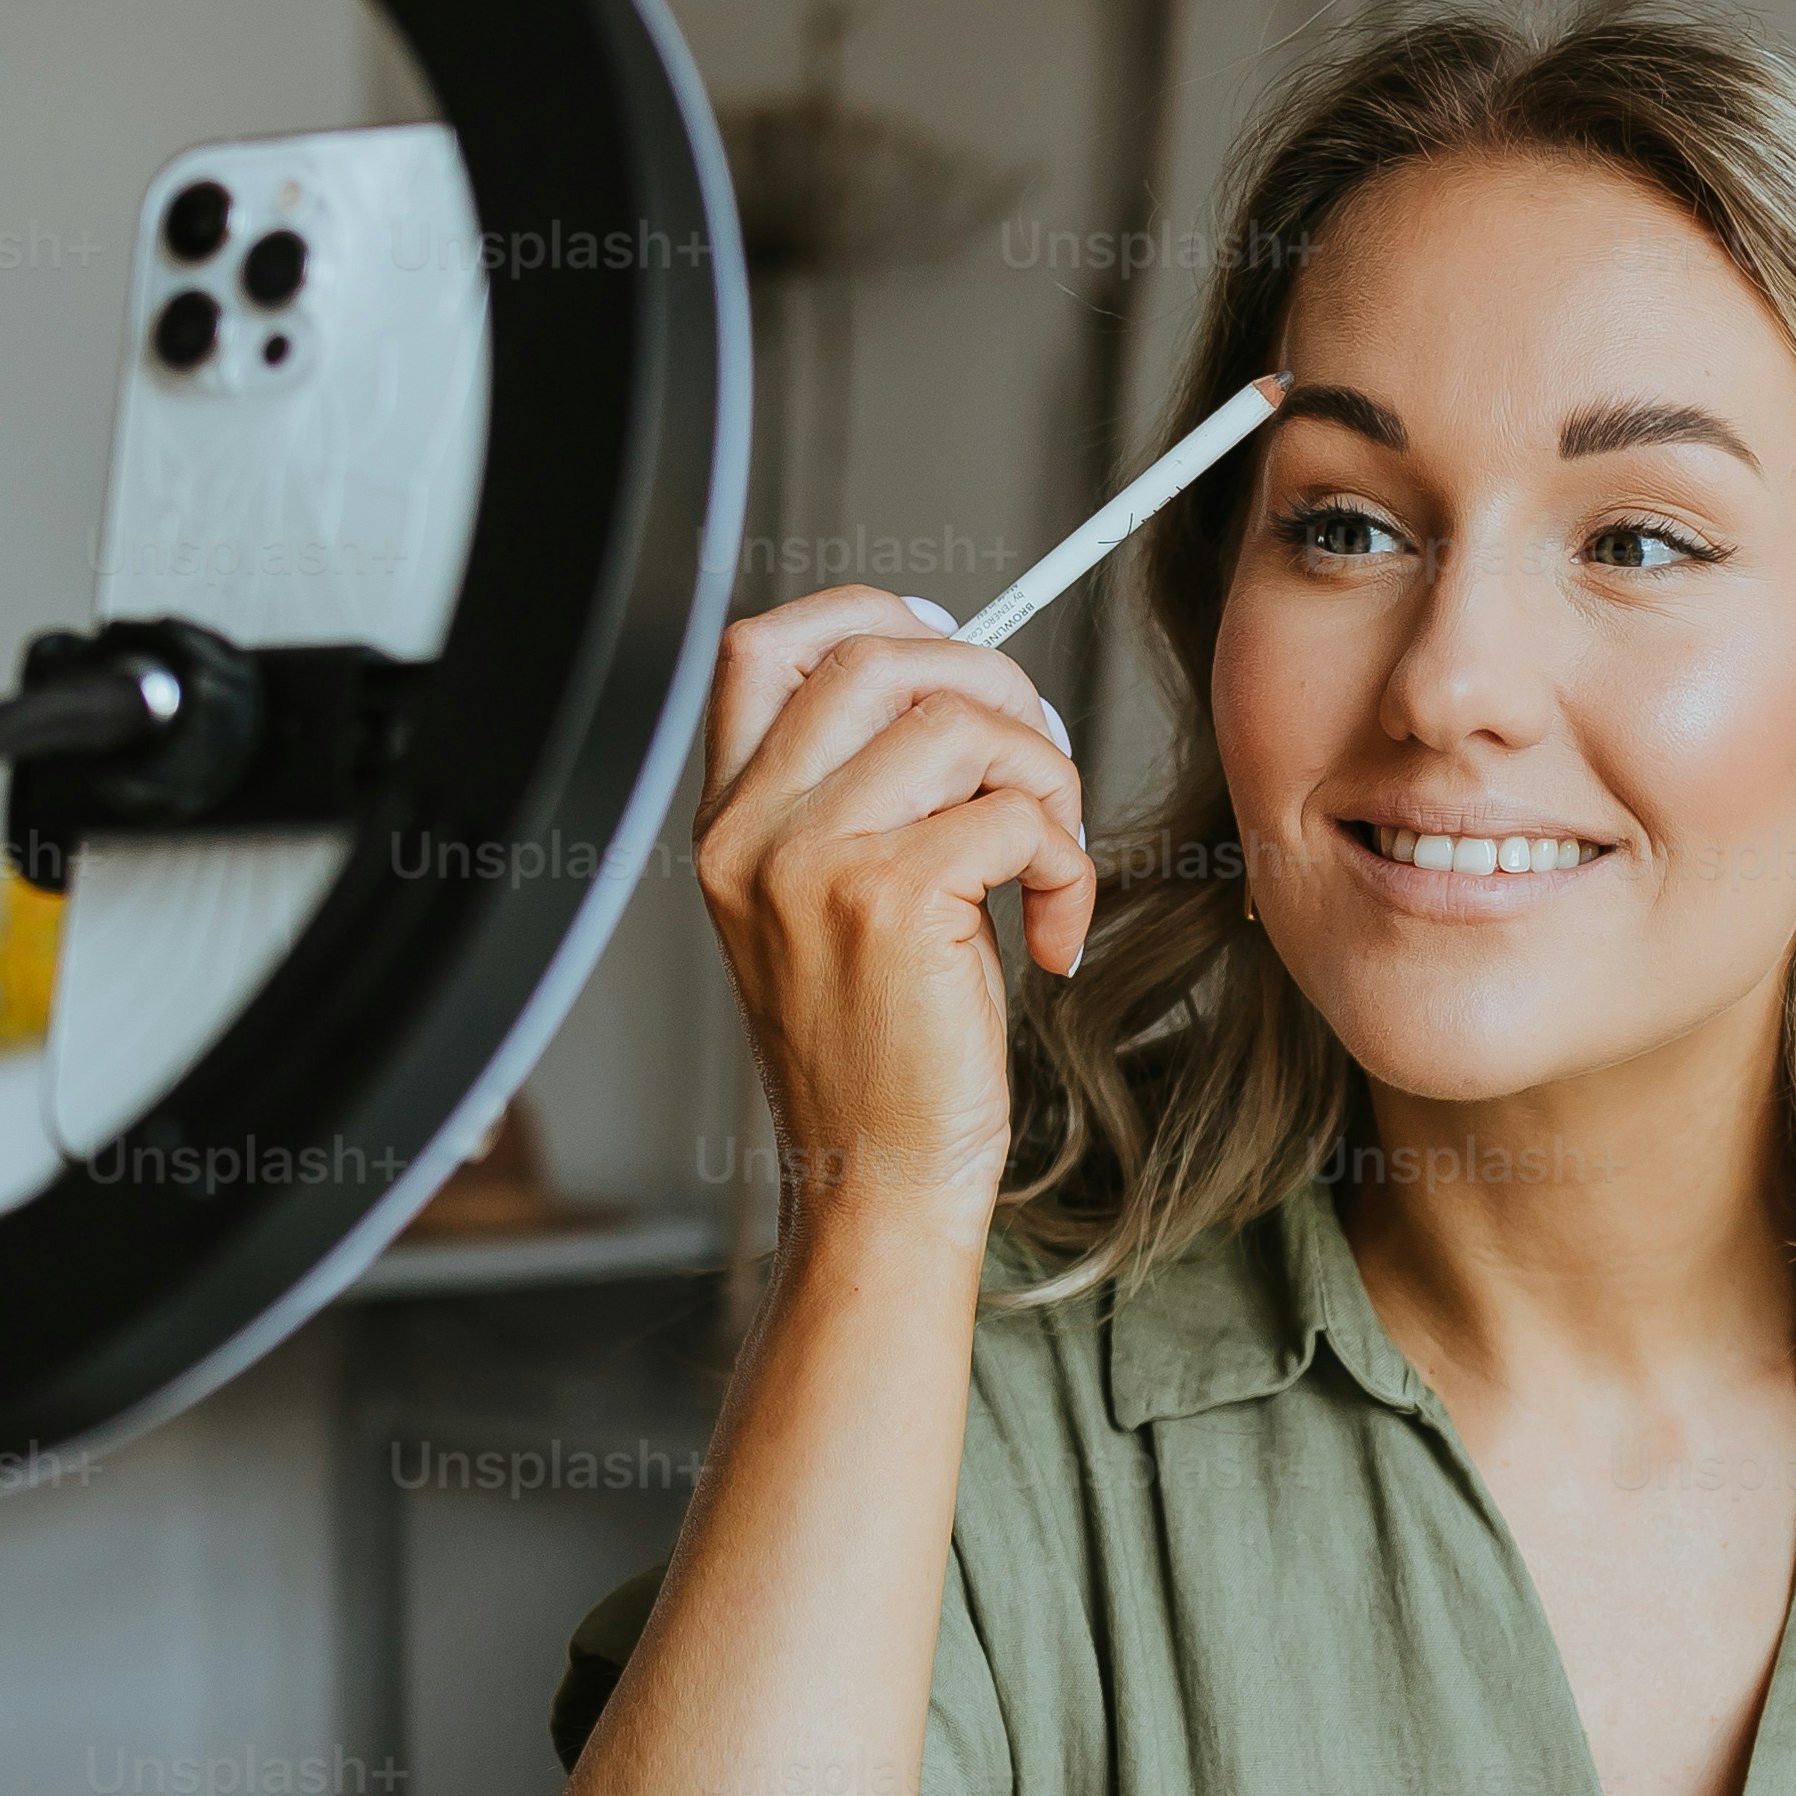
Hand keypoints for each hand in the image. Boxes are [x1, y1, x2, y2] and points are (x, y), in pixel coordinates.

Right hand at [695, 589, 1094, 1244]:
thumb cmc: (877, 1060)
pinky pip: (1014, 816)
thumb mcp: (832, 909)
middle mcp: (753, 834)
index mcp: (730, 826)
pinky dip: (1065, 865)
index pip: (762, 648)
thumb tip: (961, 688)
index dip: (863, 614)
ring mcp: (811, 863)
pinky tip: (1050, 934)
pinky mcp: (890, 901)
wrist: (876, 1182)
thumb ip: (863, 798)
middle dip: (992, 684)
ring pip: (962, 724)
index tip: (949, 643)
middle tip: (1037, 766)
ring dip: (1043, 780)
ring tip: (1046, 864)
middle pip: (875, 658)